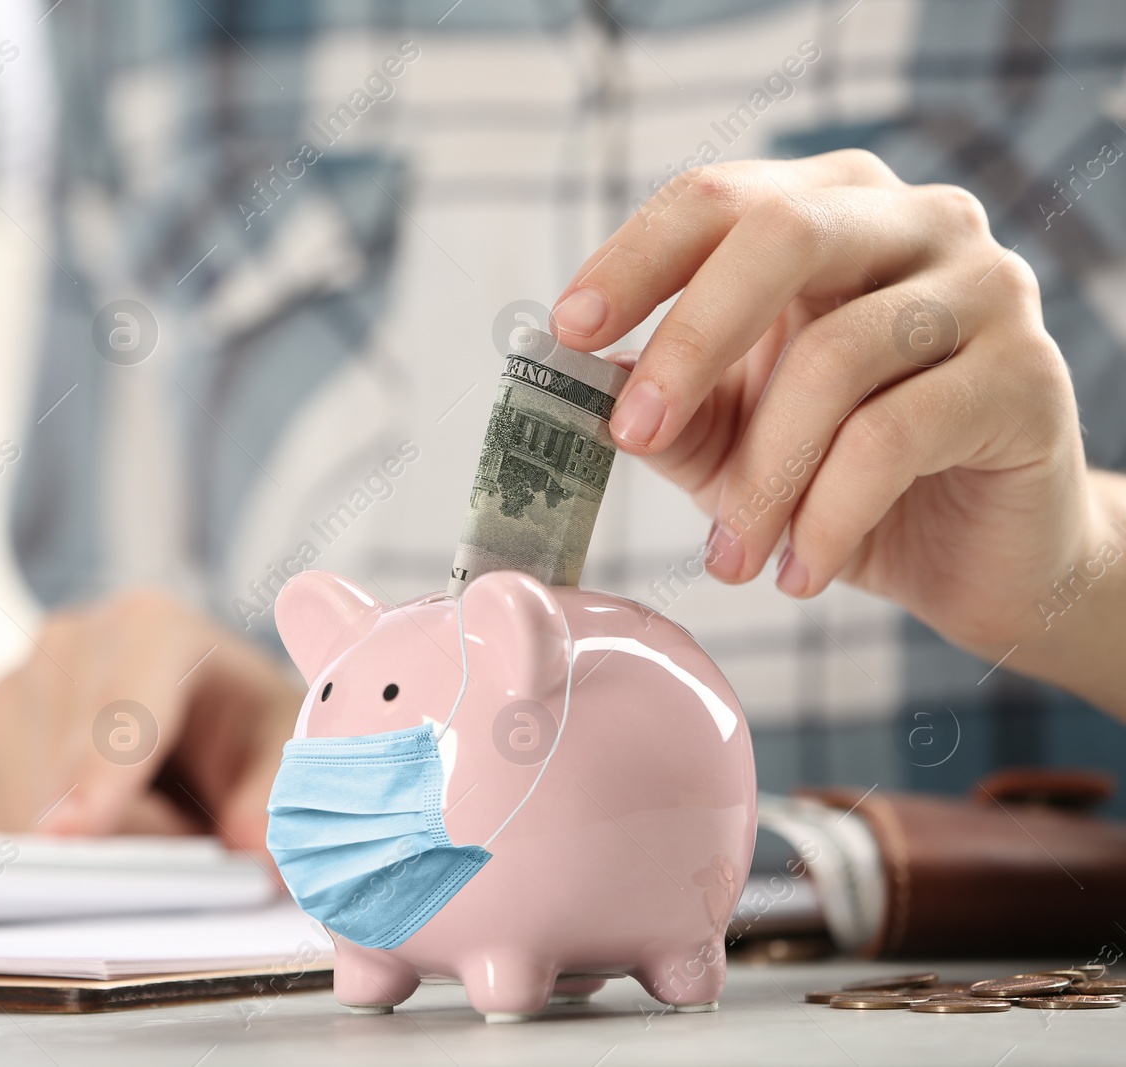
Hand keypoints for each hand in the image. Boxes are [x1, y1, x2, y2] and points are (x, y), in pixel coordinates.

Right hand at [0, 588, 303, 848]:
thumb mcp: (286, 752)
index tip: (77, 834)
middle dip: (111, 838)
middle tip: (173, 872)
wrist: (202, 720)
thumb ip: (275, 794)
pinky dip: (29, 859)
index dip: (98, 773)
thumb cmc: (242, 729)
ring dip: (74, 852)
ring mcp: (12, 687)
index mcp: (152, 626)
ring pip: (13, 798)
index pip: (119, 706)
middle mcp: (67, 641)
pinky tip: (85, 853)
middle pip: (58, 764)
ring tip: (149, 840)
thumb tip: (255, 845)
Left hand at [549, 150, 1121, 711]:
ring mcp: (983, 289)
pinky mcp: (1027, 376)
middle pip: (782, 235)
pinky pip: (894, 437)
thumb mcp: (730, 435)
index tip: (570, 332)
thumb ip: (661, 400)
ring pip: (835, 356)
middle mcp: (916, 221)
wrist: (978, 555)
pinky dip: (826, 515)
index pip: (719, 198)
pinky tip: (798, 570)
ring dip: (762, 473)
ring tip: (731, 554)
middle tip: (633, 436)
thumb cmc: (843, 476)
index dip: (635, 259)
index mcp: (832, 208)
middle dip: (689, 344)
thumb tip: (574, 379)